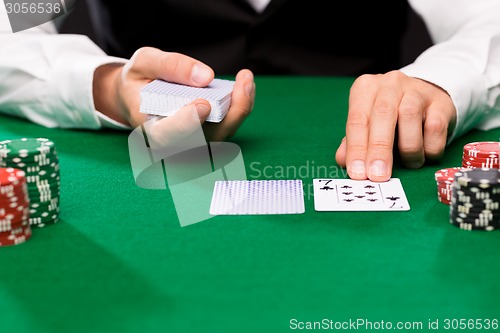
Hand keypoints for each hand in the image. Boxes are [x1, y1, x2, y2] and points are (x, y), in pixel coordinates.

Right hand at [93, 46, 254, 145]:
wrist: (138, 97)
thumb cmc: (138, 81)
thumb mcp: (144, 63)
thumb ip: (170, 66)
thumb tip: (206, 76)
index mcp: (149, 130)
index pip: (167, 135)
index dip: (186, 124)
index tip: (203, 105)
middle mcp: (173, 144)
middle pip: (206, 138)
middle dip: (230, 112)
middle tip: (244, 83)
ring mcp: (193, 144)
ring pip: (223, 133)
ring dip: (241, 107)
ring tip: (246, 79)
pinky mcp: (208, 136)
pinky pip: (228, 125)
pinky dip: (240, 106)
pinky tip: (244, 84)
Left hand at [335, 70, 455, 181]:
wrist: (427, 99)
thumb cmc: (389, 118)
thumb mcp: (368, 126)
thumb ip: (353, 142)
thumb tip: (342, 161)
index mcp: (365, 89)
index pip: (357, 120)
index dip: (356, 148)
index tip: (358, 173)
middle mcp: (389, 84)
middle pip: (382, 115)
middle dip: (379, 149)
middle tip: (378, 175)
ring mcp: (417, 90)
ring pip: (409, 117)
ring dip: (408, 149)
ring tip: (410, 163)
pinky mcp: (441, 102)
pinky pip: (435, 127)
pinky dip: (429, 148)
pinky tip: (425, 154)